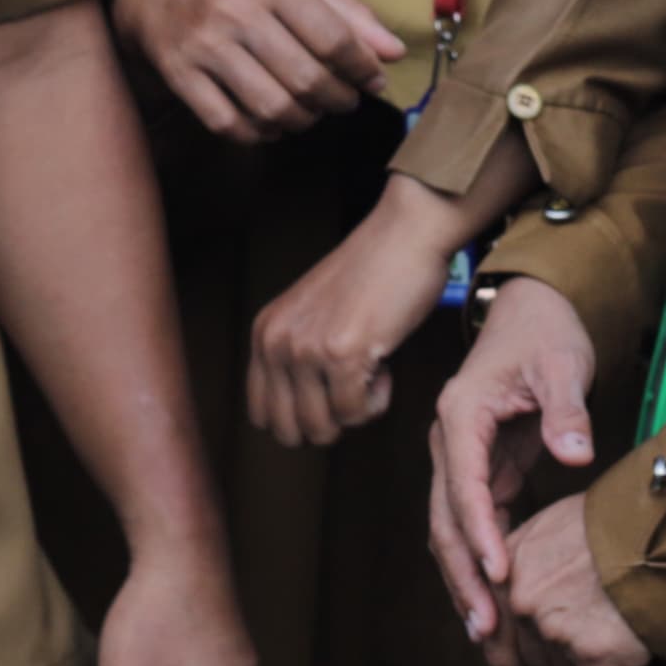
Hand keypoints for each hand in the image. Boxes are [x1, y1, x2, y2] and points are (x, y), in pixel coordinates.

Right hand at [113, 0, 404, 142]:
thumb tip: (392, 53)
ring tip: (310, 112)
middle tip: (343, 101)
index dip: (361, 68)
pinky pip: (227, 123)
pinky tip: (271, 123)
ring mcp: (203, 45)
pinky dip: (258, 134)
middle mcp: (236, 11)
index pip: (332, 38)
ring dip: (302, 120)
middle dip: (337, 100)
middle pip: (305, 79)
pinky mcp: (178, 74)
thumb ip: (344, 11)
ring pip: (270, 107)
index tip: (372, 80)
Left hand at [252, 178, 467, 445]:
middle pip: (288, 430)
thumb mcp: (310, 314)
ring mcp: (307, 349)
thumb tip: (303, 418)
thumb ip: (296, 355)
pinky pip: (356, 412)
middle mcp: (276, 342)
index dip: (298, 421)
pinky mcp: (343, 354)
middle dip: (327, 425)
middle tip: (352, 392)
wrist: (405, 235)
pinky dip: (377, 401)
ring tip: (370, 374)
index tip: (329, 401)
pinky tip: (385, 366)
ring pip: (323, 428)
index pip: (260, 414)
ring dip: (355, 413)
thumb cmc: (371, 273)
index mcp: (264, 333)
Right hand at [428, 274, 600, 665]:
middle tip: (488, 631)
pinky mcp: (481, 472)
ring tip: (490, 637)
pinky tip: (500, 605)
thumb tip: (575, 455)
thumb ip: (567, 410)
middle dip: (464, 577)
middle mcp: (450, 441)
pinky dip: (485, 564)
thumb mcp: (562, 364)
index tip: (500, 576)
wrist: (535, 309)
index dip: (480, 534)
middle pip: (445, 521)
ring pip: (453, 531)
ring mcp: (461, 459)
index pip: (464, 485)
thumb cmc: (546, 331)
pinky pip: (476, 526)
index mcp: (461, 414)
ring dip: (468, 581)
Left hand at [501, 497, 651, 665]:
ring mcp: (554, 628)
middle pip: (528, 657)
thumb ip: (535, 564)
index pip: (492, 627)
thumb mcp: (563, 524)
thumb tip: (530, 606)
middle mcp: (523, 596)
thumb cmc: (626, 522)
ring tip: (619, 637)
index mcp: (510, 561)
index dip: (505, 663)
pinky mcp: (592, 656)